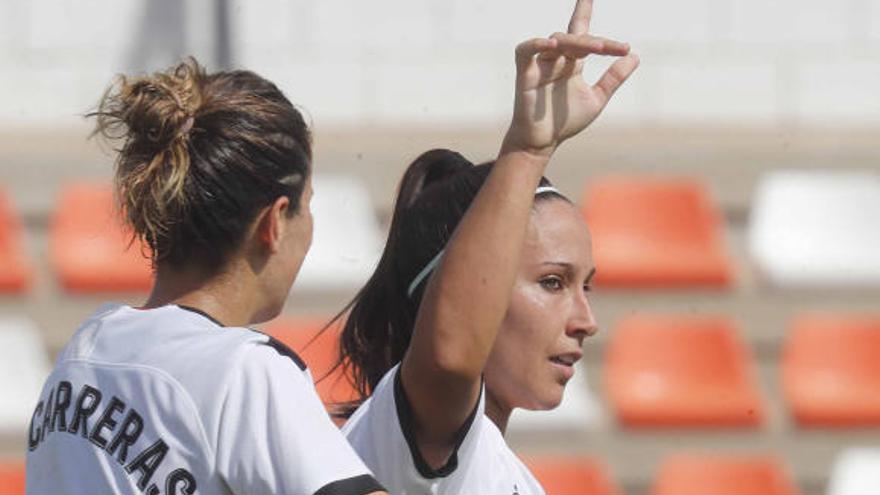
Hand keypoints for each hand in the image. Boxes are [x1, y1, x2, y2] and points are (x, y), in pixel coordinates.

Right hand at [502, 0, 639, 157]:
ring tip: (598, 49)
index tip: (600, 11)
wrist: (543, 143)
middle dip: (596, 41)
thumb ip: (613, 78)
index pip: (580, 31)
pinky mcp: (525, 74)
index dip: (585, 11)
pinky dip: (537, 44)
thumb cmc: (565, 122)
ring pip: (558, 40)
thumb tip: (635, 56)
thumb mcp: (597, 99)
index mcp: (572, 63)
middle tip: (616, 48)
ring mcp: (540, 65)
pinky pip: (526, 50)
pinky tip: (554, 45)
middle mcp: (556, 60)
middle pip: (575, 37)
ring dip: (578, 42)